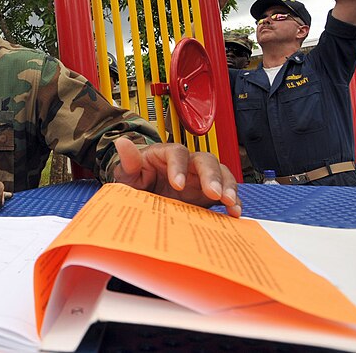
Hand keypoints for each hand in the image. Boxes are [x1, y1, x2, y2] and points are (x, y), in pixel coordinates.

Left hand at [112, 137, 240, 216]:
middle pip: (205, 160)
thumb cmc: (136, 179)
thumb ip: (128, 161)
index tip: (176, 184)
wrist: (143, 193)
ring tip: (229, 203)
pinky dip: (233, 200)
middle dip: (211, 176)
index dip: (179, 166)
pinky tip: (234, 212)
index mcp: (166, 154)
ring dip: (227, 186)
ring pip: (220, 173)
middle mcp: (187, 162)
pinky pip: (225, 192)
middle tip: (213, 193)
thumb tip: (121, 143)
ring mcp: (200, 177)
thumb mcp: (128, 173)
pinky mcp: (208, 192)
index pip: (177, 153)